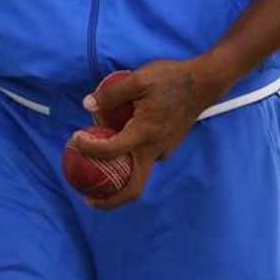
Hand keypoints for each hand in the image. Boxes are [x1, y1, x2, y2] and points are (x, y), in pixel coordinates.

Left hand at [68, 56, 232, 209]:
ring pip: (138, 174)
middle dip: (109, 201)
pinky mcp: (168, 146)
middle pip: (132, 189)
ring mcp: (164, 151)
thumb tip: (87, 104)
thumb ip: (112, 93)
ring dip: (117, 178)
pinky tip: (118, 144)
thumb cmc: (171, 78)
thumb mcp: (139, 79)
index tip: (75, 139)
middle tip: (87, 198)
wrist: (204, 83)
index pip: (111, 151)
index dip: (89, 148)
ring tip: (97, 168)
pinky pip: (145, 159)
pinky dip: (129, 160)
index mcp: (145, 134)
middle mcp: (155, 150)